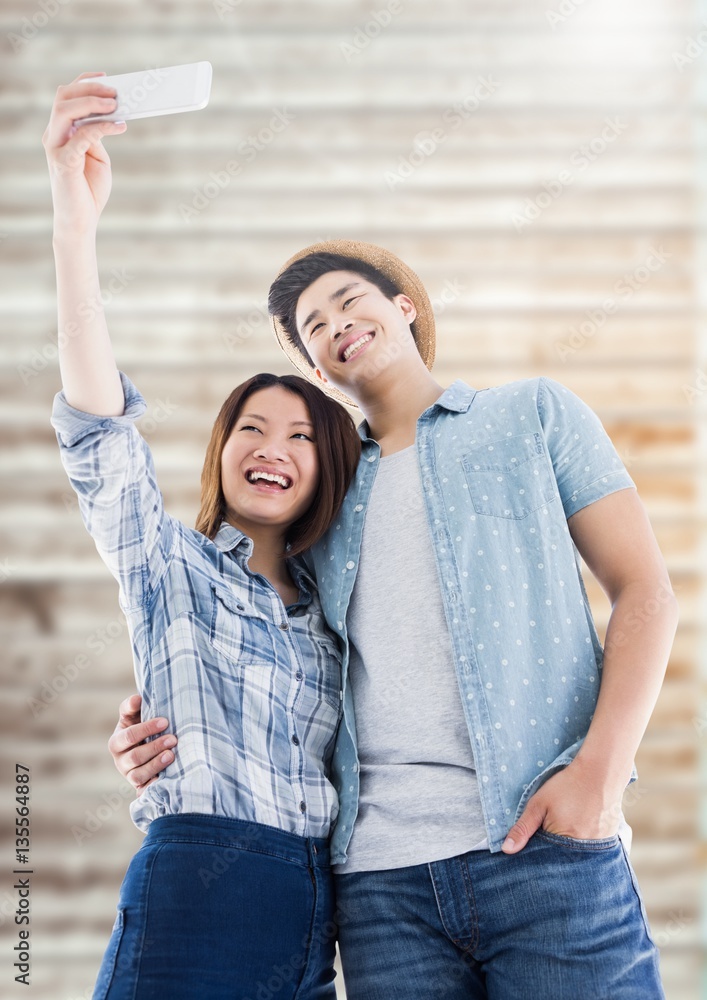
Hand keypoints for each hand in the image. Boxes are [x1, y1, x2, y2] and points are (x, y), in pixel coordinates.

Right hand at [42, 72, 126, 237]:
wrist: (81, 221)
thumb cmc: (89, 189)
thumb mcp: (97, 156)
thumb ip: (98, 135)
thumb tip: (111, 114)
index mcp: (61, 132)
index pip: (67, 97)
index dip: (84, 82)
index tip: (106, 77)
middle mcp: (53, 136)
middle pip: (64, 98)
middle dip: (89, 89)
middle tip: (115, 91)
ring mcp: (55, 149)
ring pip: (65, 111)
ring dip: (91, 103)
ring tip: (115, 104)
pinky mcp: (63, 163)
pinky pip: (81, 137)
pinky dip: (101, 128)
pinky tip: (119, 126)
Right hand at [108, 694, 177, 795]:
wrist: (147, 745)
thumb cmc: (141, 726)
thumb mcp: (133, 715)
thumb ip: (132, 706)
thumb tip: (137, 699)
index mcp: (116, 742)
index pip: (129, 736)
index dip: (146, 728)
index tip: (165, 722)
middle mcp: (120, 761)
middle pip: (134, 757)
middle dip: (154, 747)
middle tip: (173, 739)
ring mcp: (129, 776)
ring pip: (139, 775)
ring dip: (156, 765)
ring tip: (172, 755)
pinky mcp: (140, 787)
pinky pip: (144, 790)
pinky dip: (154, 786)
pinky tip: (167, 778)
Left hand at [501, 756, 623, 852]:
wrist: (599, 774)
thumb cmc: (566, 787)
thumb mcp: (538, 804)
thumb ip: (523, 828)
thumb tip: (506, 850)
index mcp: (562, 843)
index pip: (545, 859)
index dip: (539, 849)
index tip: (538, 837)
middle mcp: (583, 851)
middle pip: (563, 859)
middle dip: (555, 849)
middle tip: (557, 823)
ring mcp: (598, 847)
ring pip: (578, 855)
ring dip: (571, 845)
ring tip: (572, 821)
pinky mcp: (609, 841)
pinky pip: (593, 849)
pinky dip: (585, 840)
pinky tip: (583, 824)